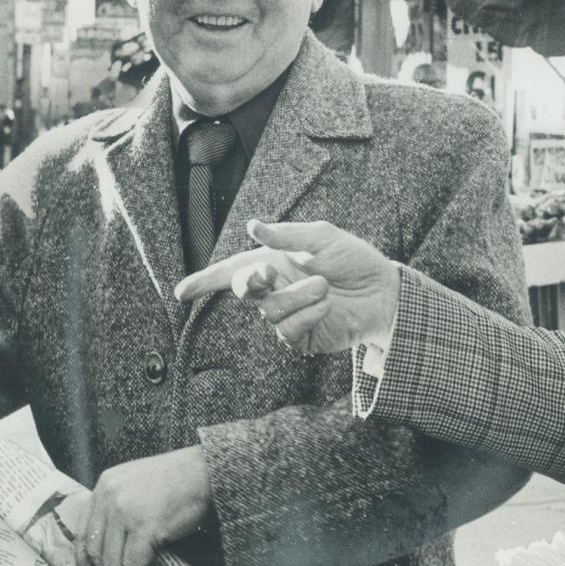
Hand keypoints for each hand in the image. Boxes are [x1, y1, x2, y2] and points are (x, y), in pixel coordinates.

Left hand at [73, 445, 214, 565]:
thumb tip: (111, 556)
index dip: (84, 562)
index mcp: (105, 485)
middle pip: (96, 552)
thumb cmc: (182, 482)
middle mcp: (109, 495)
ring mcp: (124, 510)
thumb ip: (120, 509)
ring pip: (114, 563)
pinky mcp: (143, 525)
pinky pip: (135, 565)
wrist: (210, 471)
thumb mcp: (140, 487)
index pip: (84, 532)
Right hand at [174, 219, 399, 353]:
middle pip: (242, 290)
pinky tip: (326, 305)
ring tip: (325, 287)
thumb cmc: (354, 260)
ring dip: (298, 296)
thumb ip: (287, 235)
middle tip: (269, 273)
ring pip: (269, 312)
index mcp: (273, 262)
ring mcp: (286, 316)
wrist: (384, 291)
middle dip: (251, 281)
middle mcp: (274, 290)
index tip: (179, 294)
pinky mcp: (302, 338)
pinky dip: (308, 314)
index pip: (230, 273)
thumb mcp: (323, 237)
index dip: (203, 282)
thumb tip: (252, 227)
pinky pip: (288, 331)